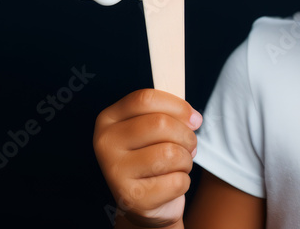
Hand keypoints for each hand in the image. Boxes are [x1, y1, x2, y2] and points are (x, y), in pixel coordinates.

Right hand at [93, 89, 201, 227]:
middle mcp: (105, 143)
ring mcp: (114, 172)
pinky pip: (176, 181)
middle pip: (160, 124)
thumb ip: (169, 113)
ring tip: (179, 164)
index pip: (145, 99)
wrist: (144, 200)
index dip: (177, 106)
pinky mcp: (131, 197)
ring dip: (186, 160)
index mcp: (109, 119)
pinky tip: (170, 184)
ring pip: (170, 153)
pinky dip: (183, 181)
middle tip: (189, 146)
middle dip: (186, 136)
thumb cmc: (153, 155)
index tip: (194, 119)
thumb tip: (193, 118)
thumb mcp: (154, 128)